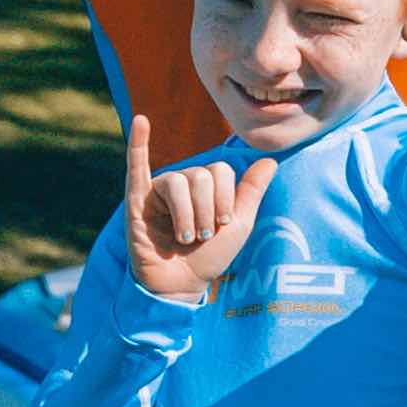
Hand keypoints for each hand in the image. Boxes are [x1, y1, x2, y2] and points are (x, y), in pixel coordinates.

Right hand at [116, 113, 276, 306]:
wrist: (181, 284)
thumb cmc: (209, 257)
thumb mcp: (238, 224)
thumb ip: (251, 191)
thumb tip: (270, 158)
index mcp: (206, 186)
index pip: (220, 171)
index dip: (225, 198)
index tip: (223, 223)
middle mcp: (183, 183)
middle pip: (199, 175)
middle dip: (206, 210)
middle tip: (201, 236)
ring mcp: (159, 190)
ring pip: (177, 181)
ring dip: (186, 216)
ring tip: (184, 238)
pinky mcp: (137, 201)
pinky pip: (136, 167)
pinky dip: (137, 143)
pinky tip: (140, 122)